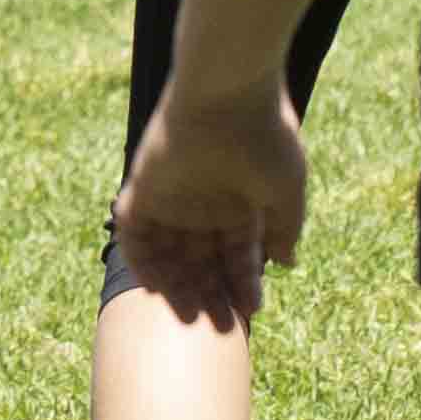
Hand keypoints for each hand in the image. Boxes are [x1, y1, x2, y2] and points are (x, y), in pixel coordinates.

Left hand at [111, 79, 304, 323]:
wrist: (228, 91)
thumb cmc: (265, 137)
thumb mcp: (286, 190)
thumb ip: (284, 228)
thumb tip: (286, 264)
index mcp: (240, 201)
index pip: (237, 254)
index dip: (243, 282)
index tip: (252, 310)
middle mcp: (205, 201)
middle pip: (202, 261)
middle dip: (212, 293)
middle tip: (221, 328)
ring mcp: (173, 196)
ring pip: (169, 253)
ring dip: (178, 286)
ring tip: (192, 316)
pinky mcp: (144, 186)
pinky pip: (134, 232)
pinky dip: (141, 260)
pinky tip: (156, 288)